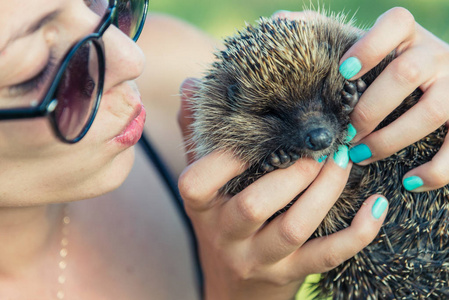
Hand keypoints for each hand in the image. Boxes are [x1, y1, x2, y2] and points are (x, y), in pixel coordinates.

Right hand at [178, 78, 387, 299]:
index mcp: (199, 206)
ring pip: (294, 227)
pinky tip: (376, 204)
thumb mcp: (204, 184)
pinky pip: (326, 256)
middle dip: (294, 171)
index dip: (228, 155)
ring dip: (326, 189)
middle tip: (322, 146)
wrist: (234, 284)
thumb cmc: (221, 219)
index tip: (264, 128)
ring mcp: (256, 258)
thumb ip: (193, 135)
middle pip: (254, 204)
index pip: (198, 181)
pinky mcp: (289, 274)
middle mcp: (224, 235)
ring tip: (344, 160)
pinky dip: (357, 232)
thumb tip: (189, 85)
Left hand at [337, 7, 448, 191]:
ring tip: (361, 155)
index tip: (344, 71)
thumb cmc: (383, 70)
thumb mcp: (363, 50)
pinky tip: (410, 181)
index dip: (371, 44)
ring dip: (391, 139)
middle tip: (344, 133)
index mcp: (406, 35)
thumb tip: (279, 21)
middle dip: (370, 108)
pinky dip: (436, 169)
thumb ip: (326, 38)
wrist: (440, 82)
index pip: (396, 23)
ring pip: (432, 110)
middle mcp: (435, 54)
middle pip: (407, 72)